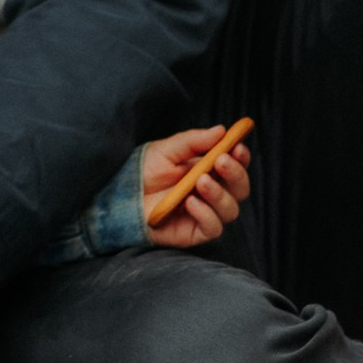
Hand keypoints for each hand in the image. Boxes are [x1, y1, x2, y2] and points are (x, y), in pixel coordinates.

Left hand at [142, 125, 251, 248]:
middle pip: (240, 188)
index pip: (236, 165)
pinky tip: (190, 202)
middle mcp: (213, 193)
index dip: (242, 157)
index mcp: (210, 170)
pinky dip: (206, 214)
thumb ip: (193, 141)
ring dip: (219, 193)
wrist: (120, 198)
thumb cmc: (144, 173)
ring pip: (231, 209)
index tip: (238, 147)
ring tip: (200, 181)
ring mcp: (206, 213)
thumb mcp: (166, 150)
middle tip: (220, 161)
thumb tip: (221, 130)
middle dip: (235, 173)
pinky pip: (213, 228)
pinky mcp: (195, 232)